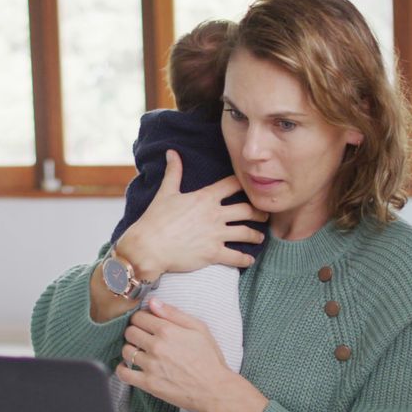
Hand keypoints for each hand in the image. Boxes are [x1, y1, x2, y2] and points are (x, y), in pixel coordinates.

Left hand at [115, 298, 238, 411]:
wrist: (214, 389)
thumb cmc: (209, 358)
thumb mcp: (199, 328)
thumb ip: (174, 313)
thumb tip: (153, 302)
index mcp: (168, 330)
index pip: (138, 317)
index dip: (141, 318)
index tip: (145, 323)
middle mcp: (156, 347)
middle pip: (130, 332)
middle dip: (134, 332)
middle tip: (143, 337)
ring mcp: (151, 366)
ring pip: (126, 351)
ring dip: (130, 349)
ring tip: (140, 351)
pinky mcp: (149, 384)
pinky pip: (124, 374)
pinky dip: (122, 369)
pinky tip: (129, 366)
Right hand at [117, 150, 267, 279]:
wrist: (148, 246)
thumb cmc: (155, 219)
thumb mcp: (166, 192)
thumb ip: (173, 171)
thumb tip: (171, 152)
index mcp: (205, 197)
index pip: (232, 185)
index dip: (244, 184)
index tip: (250, 188)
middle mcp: (215, 214)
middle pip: (247, 209)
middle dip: (259, 212)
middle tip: (264, 214)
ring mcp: (216, 235)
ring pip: (246, 233)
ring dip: (256, 235)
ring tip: (260, 237)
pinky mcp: (213, 254)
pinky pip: (236, 257)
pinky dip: (245, 259)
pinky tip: (250, 259)